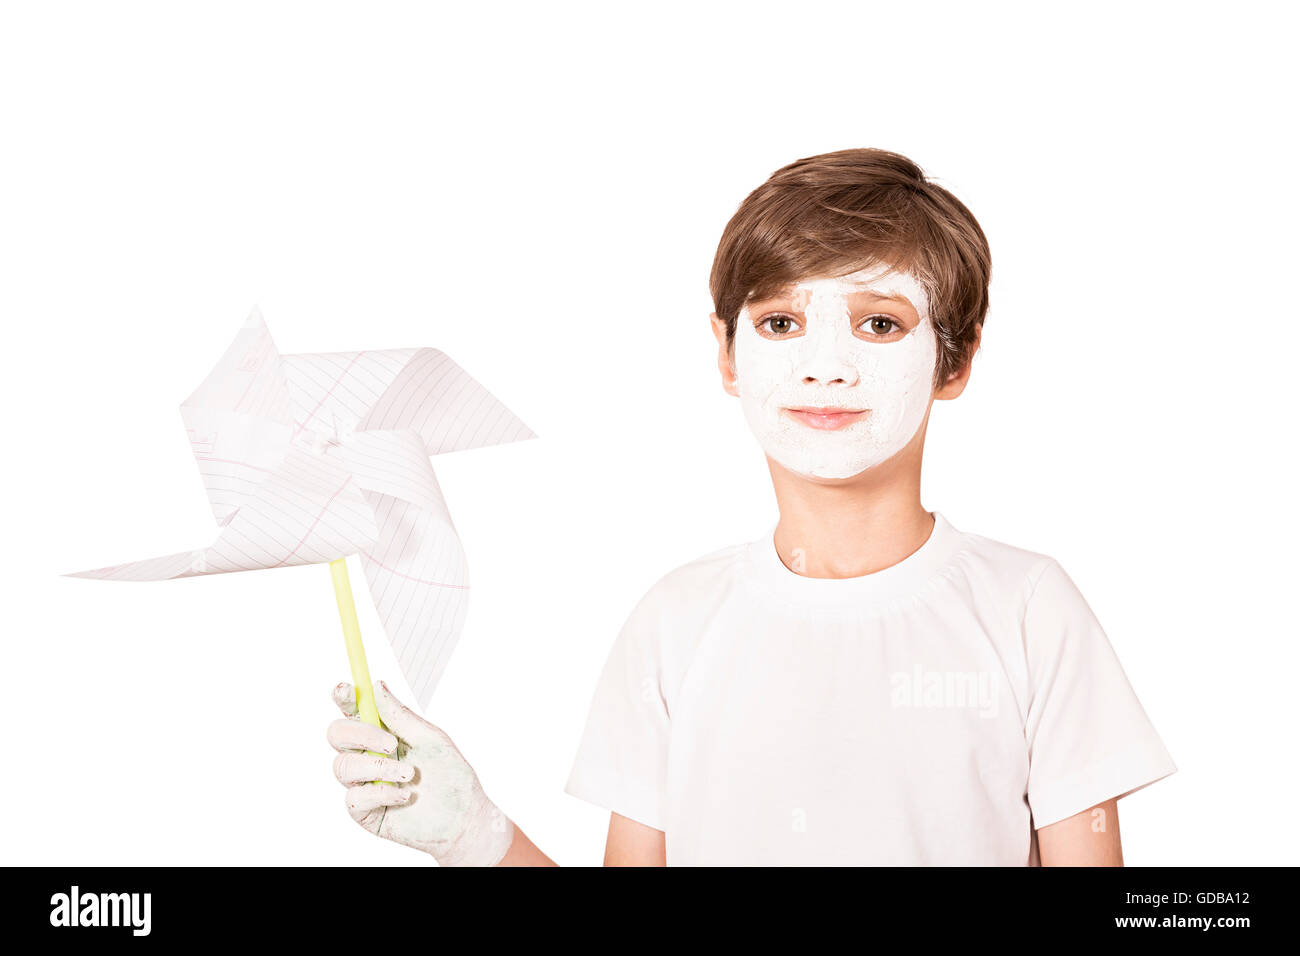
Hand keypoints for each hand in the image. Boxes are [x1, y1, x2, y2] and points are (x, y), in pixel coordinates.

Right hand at [326, 679, 513, 866]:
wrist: (462, 817)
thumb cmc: (449, 776)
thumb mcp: (430, 739)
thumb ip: (401, 716)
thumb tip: (377, 686)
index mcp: (381, 733)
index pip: (353, 710)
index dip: (344, 697)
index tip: (346, 689)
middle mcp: (368, 755)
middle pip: (337, 735)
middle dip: (360, 735)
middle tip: (392, 743)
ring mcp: (363, 783)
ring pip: (343, 766)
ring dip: (378, 767)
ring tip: (409, 774)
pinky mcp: (364, 812)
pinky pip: (354, 798)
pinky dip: (381, 794)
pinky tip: (405, 797)